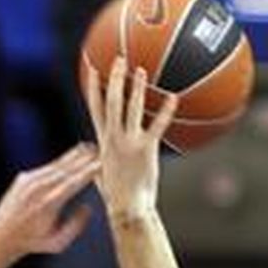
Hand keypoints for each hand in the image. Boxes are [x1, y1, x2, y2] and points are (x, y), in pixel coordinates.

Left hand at [0, 144, 99, 266]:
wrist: (1, 234)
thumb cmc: (32, 242)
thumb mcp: (58, 243)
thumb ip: (75, 226)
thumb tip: (87, 208)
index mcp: (49, 204)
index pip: (74, 182)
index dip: (88, 171)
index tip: (101, 164)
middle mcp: (39, 189)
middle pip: (67, 169)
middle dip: (84, 159)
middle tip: (100, 150)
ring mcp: (30, 181)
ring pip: (57, 165)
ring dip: (74, 155)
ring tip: (88, 147)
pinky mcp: (24, 177)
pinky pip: (47, 167)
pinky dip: (60, 162)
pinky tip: (71, 157)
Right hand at [83, 59, 178, 220]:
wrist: (127, 208)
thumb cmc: (117, 194)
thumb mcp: (101, 171)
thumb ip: (99, 157)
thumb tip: (94, 153)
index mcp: (102, 139)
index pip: (94, 107)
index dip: (93, 87)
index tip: (93, 68)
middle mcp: (112, 137)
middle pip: (110, 101)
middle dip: (113, 78)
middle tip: (119, 59)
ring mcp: (128, 142)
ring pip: (131, 108)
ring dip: (136, 87)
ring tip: (142, 70)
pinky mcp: (146, 149)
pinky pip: (157, 125)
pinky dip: (166, 111)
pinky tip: (174, 97)